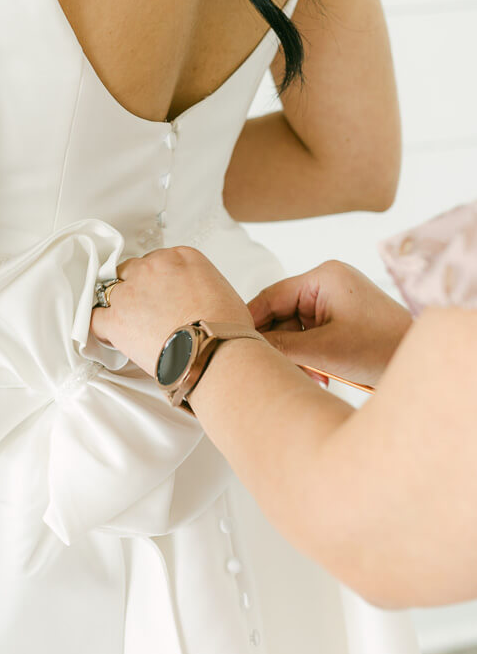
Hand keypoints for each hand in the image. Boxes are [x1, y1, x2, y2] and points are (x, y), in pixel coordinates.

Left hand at [90, 246, 252, 375]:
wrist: (215, 351)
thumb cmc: (225, 329)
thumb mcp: (220, 290)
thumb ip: (197, 286)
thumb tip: (192, 301)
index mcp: (181, 257)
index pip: (156, 261)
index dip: (156, 282)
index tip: (160, 296)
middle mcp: (153, 267)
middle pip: (131, 271)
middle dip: (136, 290)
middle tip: (146, 312)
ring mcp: (131, 291)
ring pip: (110, 291)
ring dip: (117, 307)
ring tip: (130, 326)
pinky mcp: (116, 318)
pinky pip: (93, 318)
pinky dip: (98, 327)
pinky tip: (108, 336)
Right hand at [248, 260, 412, 387]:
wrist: (419, 359)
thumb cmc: (384, 348)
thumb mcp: (324, 350)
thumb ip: (279, 346)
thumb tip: (245, 345)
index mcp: (323, 277)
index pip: (269, 297)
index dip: (249, 323)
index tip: (234, 345)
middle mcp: (327, 283)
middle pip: (281, 314)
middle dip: (279, 345)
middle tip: (276, 369)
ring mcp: (335, 300)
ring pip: (294, 328)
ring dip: (296, 355)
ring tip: (310, 376)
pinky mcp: (341, 317)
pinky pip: (310, 334)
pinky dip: (309, 355)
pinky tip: (319, 375)